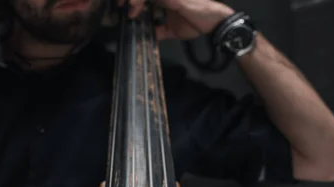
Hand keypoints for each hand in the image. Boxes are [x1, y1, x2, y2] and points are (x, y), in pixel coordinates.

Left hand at [118, 0, 234, 40]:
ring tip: (127, 9)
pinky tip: (135, 10)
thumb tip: (148, 36)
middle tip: (119, 7)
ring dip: (134, 0)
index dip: (132, 2)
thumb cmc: (196, 22)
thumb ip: (159, 30)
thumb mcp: (172, 30)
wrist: (213, 22)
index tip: (122, 10)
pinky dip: (140, 2)